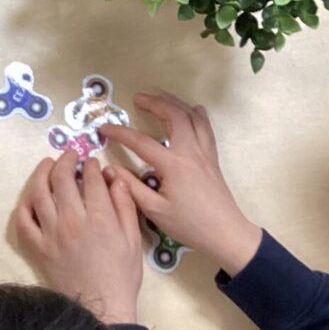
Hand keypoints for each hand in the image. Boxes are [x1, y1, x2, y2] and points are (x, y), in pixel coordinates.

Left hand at [13, 154, 143, 325]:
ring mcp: (50, 234)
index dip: (90, 165)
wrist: (101, 307)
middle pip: (61, 179)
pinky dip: (25, 203)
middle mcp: (71, 221)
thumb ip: (124, 206)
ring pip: (39, 193)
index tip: (91, 162)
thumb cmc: (121, 275)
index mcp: (99, 218)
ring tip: (47, 164)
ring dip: (42, 173)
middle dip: (66, 161)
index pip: (91, 179)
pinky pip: (23, 220)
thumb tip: (114, 177)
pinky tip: (32, 195)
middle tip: (69, 156)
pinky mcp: (37, 248)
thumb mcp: (132, 239)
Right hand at [100, 93, 261, 275]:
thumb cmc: (189, 224)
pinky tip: (193, 109)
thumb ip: (131, 187)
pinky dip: (197, 114)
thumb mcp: (155, 211)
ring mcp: (204, 153)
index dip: (120, 133)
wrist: (225, 233)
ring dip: (176, 103)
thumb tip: (109, 169)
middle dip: (155, 103)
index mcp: (173, 165)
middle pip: (174, 116)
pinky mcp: (212, 158)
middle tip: (138, 98)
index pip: (140, 142)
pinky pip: (206, 128)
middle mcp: (190, 152)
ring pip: (193, 117)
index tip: (103, 128)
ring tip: (161, 96)